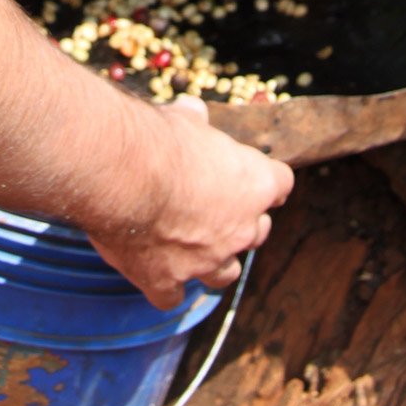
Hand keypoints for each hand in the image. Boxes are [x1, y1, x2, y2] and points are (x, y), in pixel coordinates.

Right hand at [88, 97, 291, 308]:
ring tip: (197, 249)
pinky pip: (172, 295)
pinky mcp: (166, 280)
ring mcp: (205, 260)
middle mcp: (239, 228)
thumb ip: (195, 120)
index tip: (257, 176)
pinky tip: (155, 272)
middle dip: (242, 223)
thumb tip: (193, 110)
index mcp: (254, 183)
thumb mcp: (184, 118)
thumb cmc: (158, 140)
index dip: (267, 180)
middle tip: (220, 209)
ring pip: (225, 273)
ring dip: (215, 262)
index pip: (280, 183)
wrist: (125, 175)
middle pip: (257, 232)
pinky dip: (166, 285)